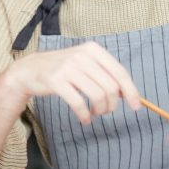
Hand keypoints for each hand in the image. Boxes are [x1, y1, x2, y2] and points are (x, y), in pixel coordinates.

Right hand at [9, 41, 140, 123]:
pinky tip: (84, 119)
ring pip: (97, 95)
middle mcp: (82, 56)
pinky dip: (84, 115)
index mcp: (93, 50)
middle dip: (112, 104)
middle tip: (106, 111)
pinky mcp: (57, 81)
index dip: (131, 91)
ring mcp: (68, 68)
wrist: (31, 70)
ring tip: (95, 113)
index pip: (119, 72)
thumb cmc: (63, 69)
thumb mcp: (84, 63)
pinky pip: (79, 103)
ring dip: (99, 110)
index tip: (137, 106)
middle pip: (110, 86)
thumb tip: (126, 93)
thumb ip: (104, 73)